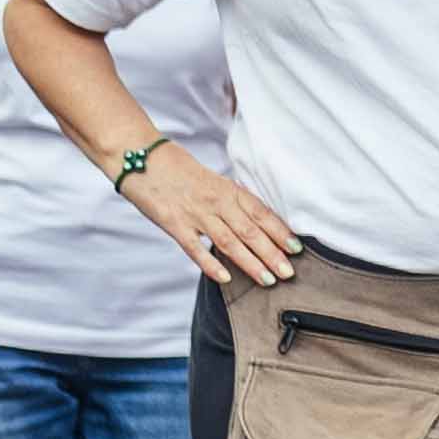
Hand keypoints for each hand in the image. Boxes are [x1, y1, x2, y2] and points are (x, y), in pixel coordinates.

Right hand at [128, 141, 301, 288]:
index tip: (297, 248)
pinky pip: (195, 248)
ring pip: (229, 241)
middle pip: (250, 230)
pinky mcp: (174, 224)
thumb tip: (255, 221)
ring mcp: (195, 214)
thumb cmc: (178, 170)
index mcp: (228, 189)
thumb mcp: (212, 181)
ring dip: (250, 262)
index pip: (261, 212)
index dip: (280, 231)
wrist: (141, 158)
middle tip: (289, 272)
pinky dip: (211, 263)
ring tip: (267, 280)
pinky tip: (225, 278)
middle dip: (272, 253)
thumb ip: (231, 200)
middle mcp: (216, 201)